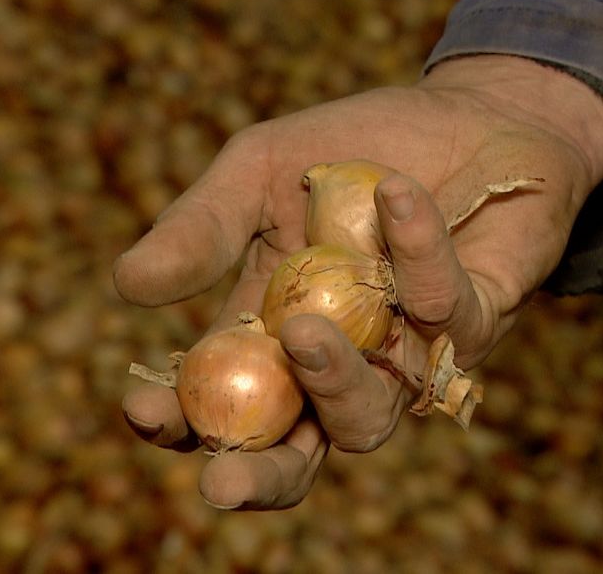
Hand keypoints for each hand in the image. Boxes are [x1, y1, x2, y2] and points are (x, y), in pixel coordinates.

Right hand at [114, 55, 602, 508]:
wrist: (467, 114)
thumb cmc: (352, 150)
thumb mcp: (259, 172)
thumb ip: (203, 227)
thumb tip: (127, 284)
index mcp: (268, 334)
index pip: (217, 404)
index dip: (177, 422)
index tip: (142, 407)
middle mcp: (336, 365)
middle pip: (293, 454)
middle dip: (256, 476)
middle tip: (222, 487)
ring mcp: (405, 356)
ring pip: (367, 418)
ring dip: (333, 384)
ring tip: (303, 332)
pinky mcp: (476, 325)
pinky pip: (444, 313)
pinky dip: (417, 253)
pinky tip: (398, 194)